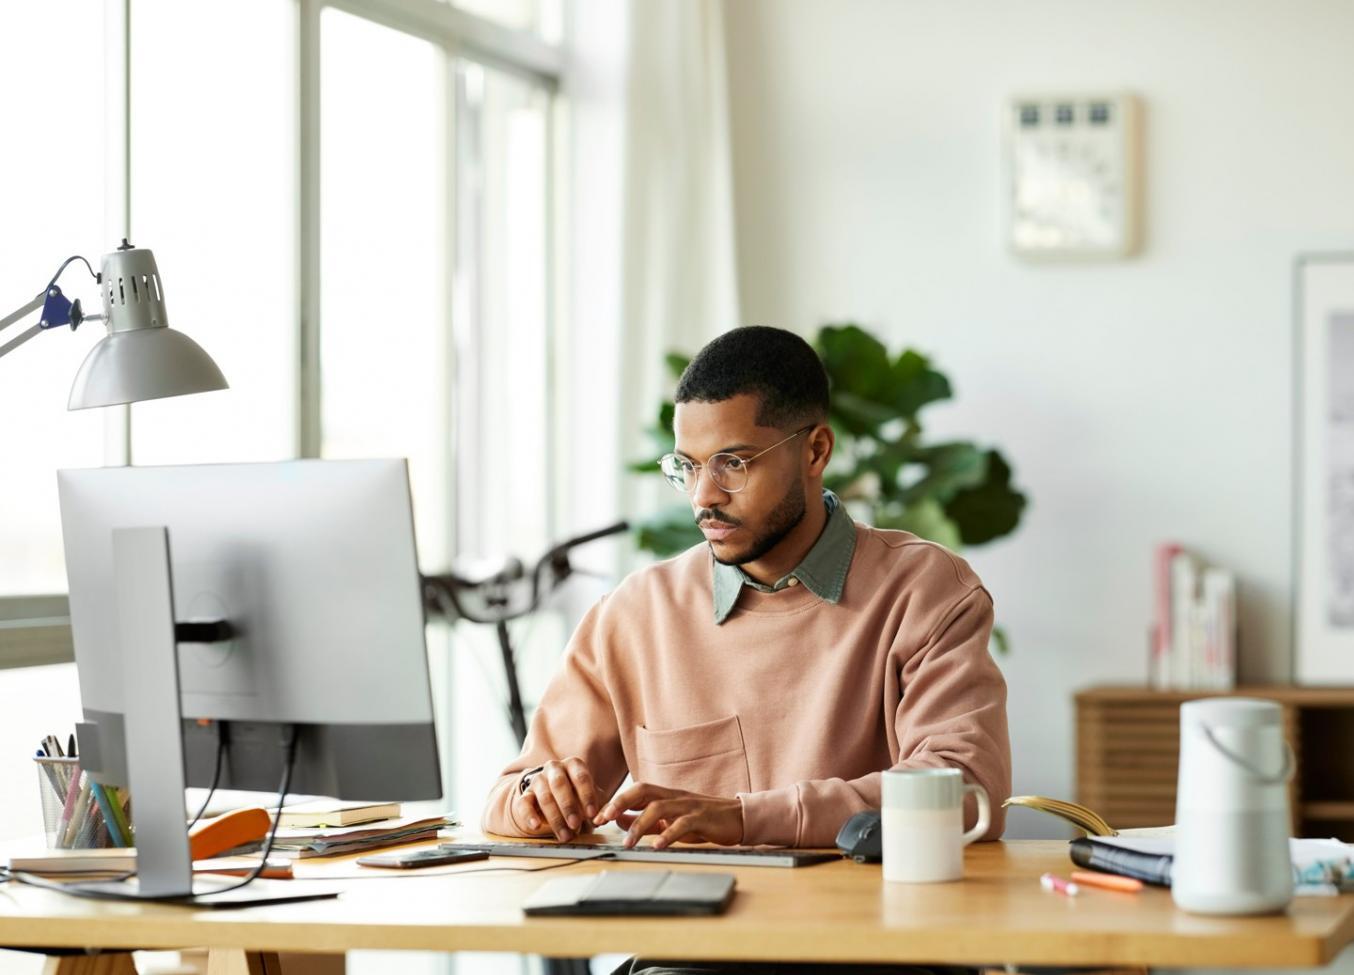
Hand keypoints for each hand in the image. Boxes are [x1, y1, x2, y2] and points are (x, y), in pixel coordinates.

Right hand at [512, 757, 599, 841]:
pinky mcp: (525, 795)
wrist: (554, 796)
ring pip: (544, 796)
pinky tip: (536, 826)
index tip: (592, 814)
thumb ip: (600, 808)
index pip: (580, 776)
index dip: (587, 795)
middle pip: (559, 784)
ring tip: (565, 835)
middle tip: (575, 824)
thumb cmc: (577, 796)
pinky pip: (524, 803)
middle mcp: (554, 768)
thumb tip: (603, 819)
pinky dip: (529, 815)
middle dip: (568, 805)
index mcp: (573, 765)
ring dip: (555, 817)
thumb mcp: (591, 799)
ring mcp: (538, 780)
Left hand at [592, 783, 742, 848]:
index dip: (615, 801)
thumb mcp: (670, 820)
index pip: (635, 791)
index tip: (597, 817)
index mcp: (665, 795)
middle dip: (620, 802)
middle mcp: (674, 796)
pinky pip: (682, 824)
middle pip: (642, 790)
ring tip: (628, 843)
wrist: (737, 818)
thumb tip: (619, 821)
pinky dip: (668, 835)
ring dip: (639, 824)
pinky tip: (657, 846)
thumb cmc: (702, 820)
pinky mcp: (702, 818)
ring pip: (658, 807)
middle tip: (603, 819)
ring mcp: (688, 806)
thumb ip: (646, 821)